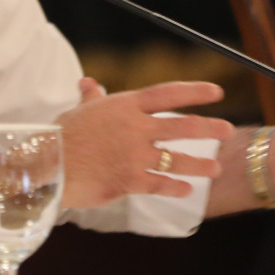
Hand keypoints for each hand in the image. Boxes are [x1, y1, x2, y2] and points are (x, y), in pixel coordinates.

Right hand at [57, 78, 233, 207]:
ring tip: (214, 169)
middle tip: (227, 130)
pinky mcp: (130, 181)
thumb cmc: (61, 135)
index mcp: (125, 106)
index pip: (167, 94)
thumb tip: (90, 84)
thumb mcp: (80, 111)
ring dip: (198, 165)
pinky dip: (174, 188)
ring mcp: (134, 155)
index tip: (217, 92)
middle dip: (208, 128)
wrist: (47, 165)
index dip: (194, 92)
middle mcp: (135, 128)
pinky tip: (186, 191)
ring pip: (176, 159)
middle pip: (181, 126)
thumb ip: (92, 98)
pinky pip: (159, 184)